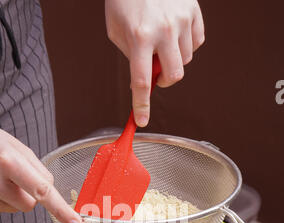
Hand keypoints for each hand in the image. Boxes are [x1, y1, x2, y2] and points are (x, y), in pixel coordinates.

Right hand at [0, 123, 80, 222]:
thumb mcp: (13, 145)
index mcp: (9, 162)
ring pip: (13, 210)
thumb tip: (49, 190)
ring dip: (10, 198)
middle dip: (27, 194)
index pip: (43, 191)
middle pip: (29, 205)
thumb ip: (35, 168)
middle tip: (12, 176)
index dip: (62, 210)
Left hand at [105, 0, 204, 126]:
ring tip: (161, 42)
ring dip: (173, 59)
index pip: (141, 81)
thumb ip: (131, 56)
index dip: (141, 105)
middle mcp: (163, 30)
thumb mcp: (116, 29)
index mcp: (139, 36)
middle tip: (155, 72)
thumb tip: (146, 77)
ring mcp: (181, 20)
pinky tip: (175, 34)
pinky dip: (186, 45)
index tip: (141, 121)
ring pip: (185, 60)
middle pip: (173, 75)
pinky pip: (196, 42)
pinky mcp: (193, 11)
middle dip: (164, 80)